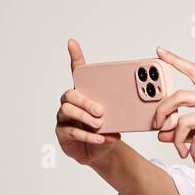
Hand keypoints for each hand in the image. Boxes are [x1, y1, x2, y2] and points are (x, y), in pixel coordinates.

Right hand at [57, 38, 121, 166]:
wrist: (102, 152)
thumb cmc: (107, 130)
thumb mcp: (118, 118)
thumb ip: (122, 110)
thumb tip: (131, 106)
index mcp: (85, 93)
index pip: (78, 72)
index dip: (75, 57)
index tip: (72, 43)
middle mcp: (71, 103)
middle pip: (71, 95)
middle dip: (85, 101)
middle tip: (101, 110)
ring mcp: (64, 118)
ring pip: (68, 111)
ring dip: (84, 117)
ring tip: (99, 124)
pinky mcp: (62, 133)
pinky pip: (71, 131)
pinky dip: (87, 135)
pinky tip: (100, 137)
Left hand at [151, 47, 194, 174]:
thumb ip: (184, 131)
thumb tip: (162, 133)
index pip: (194, 72)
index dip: (175, 60)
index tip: (160, 51)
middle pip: (180, 96)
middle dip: (162, 112)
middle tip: (158, 126)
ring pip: (184, 121)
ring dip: (178, 140)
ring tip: (183, 151)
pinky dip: (192, 150)